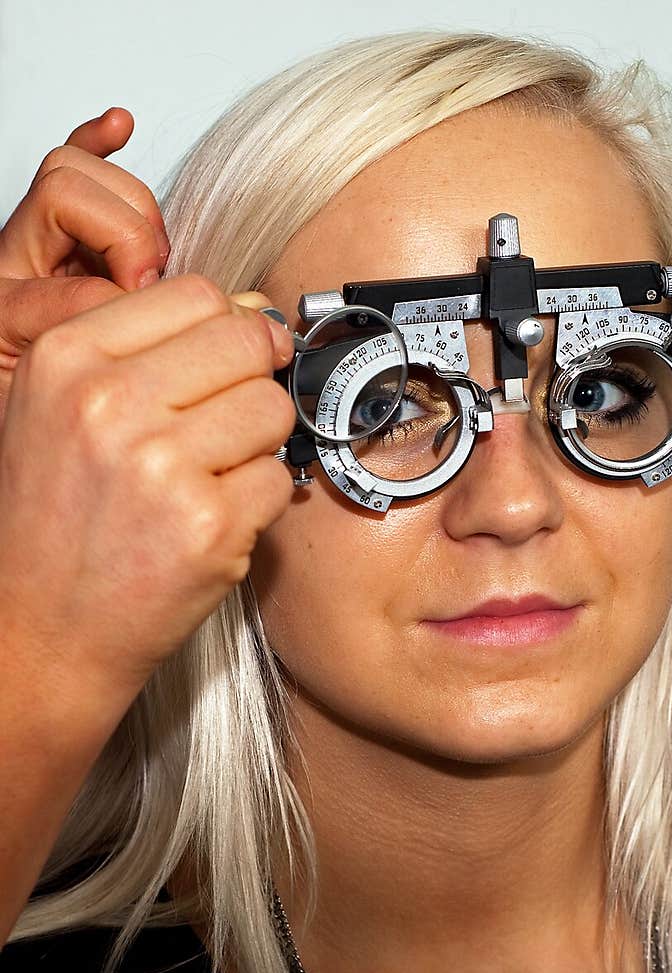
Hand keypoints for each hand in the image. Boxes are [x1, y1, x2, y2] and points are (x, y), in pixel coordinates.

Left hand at [0, 108, 169, 424]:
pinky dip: (98, 141)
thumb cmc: (33, 423)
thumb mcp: (61, 410)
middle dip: (129, 235)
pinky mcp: (48, 233)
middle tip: (147, 286)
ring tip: (148, 259)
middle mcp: (11, 265)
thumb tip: (231, 322)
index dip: (137, 303)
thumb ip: (118, 368)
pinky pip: (70, 164)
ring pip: (75, 172)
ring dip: (130, 208)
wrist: (10, 426)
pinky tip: (118, 128)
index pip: (87, 284)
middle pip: (71, 194)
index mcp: (5, 314)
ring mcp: (28, 243)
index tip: (167, 339)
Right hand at [0, 273, 295, 707]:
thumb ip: (144, 349)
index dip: (228, 326)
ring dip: (256, 446)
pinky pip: (279, 480)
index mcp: (66, 359)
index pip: (195, 294)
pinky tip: (210, 524)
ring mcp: (162, 466)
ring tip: (206, 480)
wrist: (45, 631)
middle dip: (249, 381)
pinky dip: (258, 505)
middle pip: (244, 343)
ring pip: (272, 409)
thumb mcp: (59, 410)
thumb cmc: (57, 523)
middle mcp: (108, 404)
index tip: (231, 358)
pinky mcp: (210, 526)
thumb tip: (252, 310)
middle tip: (219, 429)